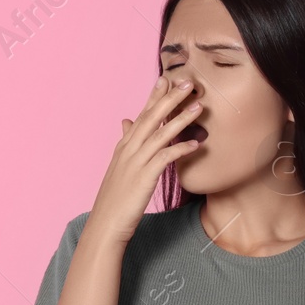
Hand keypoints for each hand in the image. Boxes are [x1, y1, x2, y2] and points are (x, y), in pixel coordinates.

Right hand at [84, 75, 205, 245]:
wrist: (105, 224)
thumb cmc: (116, 199)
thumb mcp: (119, 168)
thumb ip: (126, 143)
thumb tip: (126, 122)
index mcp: (124, 147)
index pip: (141, 115)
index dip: (154, 97)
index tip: (166, 79)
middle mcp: (129, 150)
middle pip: (151, 118)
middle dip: (170, 99)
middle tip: (188, 82)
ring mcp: (135, 163)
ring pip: (160, 134)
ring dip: (180, 119)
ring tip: (198, 107)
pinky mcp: (144, 178)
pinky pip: (165, 158)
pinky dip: (180, 149)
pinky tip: (196, 144)